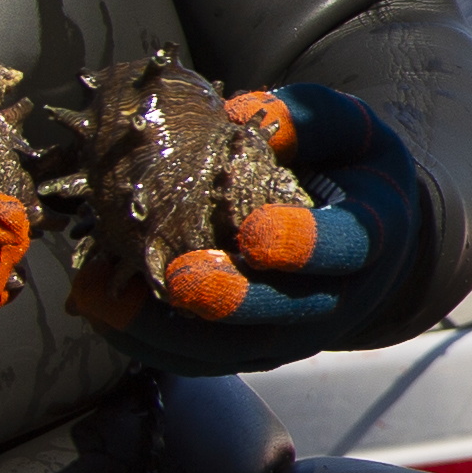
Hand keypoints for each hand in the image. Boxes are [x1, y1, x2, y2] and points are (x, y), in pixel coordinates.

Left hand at [78, 83, 427, 372]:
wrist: (364, 239)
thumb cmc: (349, 171)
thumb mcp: (350, 130)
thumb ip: (310, 118)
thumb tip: (240, 113)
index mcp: (370, 235)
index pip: (347, 246)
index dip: (303, 244)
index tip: (256, 231)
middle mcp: (337, 297)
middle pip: (284, 314)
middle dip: (230, 301)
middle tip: (179, 278)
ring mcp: (292, 333)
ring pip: (232, 349)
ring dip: (165, 329)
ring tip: (106, 295)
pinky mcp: (250, 351)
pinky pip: (197, 359)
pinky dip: (147, 338)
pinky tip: (100, 306)